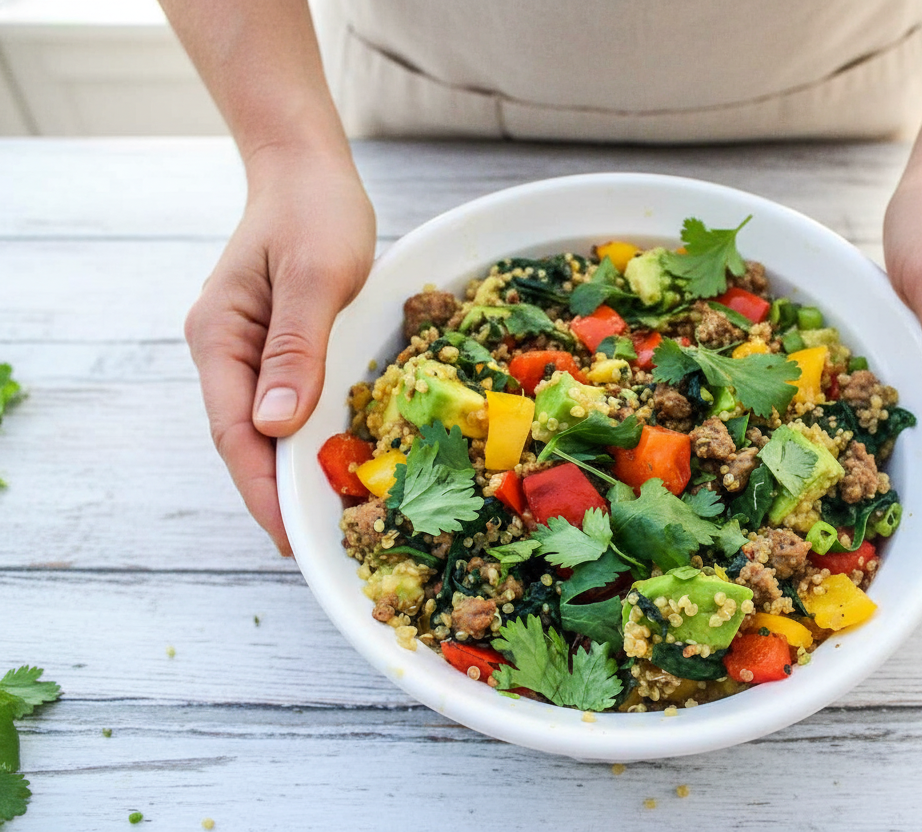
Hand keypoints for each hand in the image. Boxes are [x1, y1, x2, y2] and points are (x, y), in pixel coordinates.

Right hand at [185, 146, 375, 554]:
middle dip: (276, 494)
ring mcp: (249, 350)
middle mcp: (226, 352)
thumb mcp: (314, 276)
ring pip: (265, 427)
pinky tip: (333, 461)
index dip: (262, 491)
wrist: (308, 169)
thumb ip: (295, 349)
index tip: (290, 538)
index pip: (235, 434)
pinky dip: (307, 437)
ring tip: (328, 518)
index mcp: (221, 338)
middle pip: (245, 440)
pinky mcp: (278, 346)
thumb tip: (276, 427)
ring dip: (292, 471)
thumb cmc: (313, 211)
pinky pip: (287, 403)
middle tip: (318, 545)